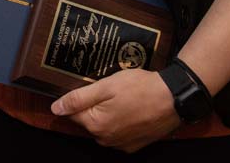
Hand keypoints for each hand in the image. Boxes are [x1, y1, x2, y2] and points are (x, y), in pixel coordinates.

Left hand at [50, 69, 181, 152]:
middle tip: (108, 89)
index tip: (90, 87)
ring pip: (104, 127)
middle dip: (94, 105)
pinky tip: (130, 108)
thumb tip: (55, 108)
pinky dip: (121, 121)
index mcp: (96, 125)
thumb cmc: (140, 88)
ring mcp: (121, 144)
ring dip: (107, 113)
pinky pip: (119, 133)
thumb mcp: (106, 86)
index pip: (73, 113)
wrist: (174, 98)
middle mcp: (106, 139)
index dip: (78, 98)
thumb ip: (78, 98)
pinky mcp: (135, 144)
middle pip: (89, 120)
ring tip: (122, 97)